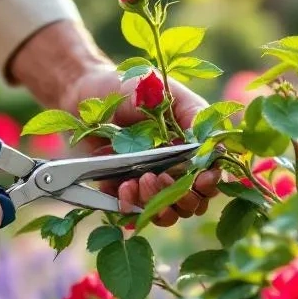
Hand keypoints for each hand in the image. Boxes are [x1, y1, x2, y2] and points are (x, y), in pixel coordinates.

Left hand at [64, 67, 221, 227]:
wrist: (83, 91)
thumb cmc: (127, 85)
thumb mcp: (164, 90)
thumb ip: (192, 113)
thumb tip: (214, 145)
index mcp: (191, 145)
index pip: (211, 175)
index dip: (211, 182)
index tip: (202, 179)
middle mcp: (173, 167)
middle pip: (192, 202)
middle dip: (183, 197)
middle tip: (163, 176)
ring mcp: (148, 181)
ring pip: (166, 213)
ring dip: (158, 203)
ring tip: (142, 179)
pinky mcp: (122, 190)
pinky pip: (133, 211)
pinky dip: (131, 206)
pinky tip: (124, 187)